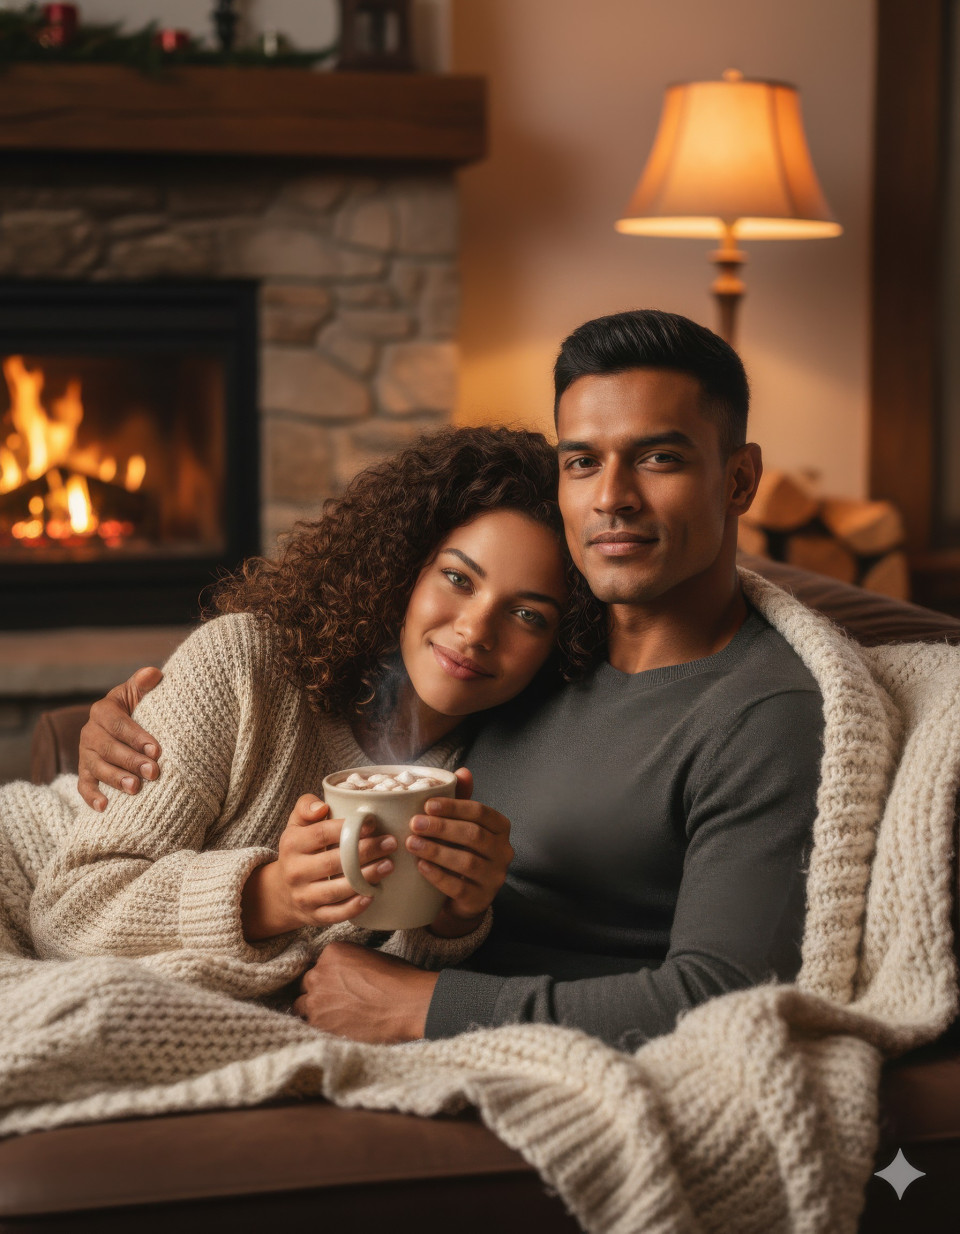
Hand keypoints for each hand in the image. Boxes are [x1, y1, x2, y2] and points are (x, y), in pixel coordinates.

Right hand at [78, 667, 163, 810]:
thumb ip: (145, 683)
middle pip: (108, 748)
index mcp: (103, 710)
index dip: (136, 737)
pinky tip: (105, 807)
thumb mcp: (139, 692)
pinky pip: (84, 785)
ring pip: (97, 767)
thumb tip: (153, 673)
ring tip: (135, 789)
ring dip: (116, 779)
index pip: (118, 724)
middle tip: (154, 772)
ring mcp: (85, 753)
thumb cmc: (138, 707)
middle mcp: (90, 731)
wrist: (124, 723)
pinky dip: (92, 797)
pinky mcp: (85, 771)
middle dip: (131, 761)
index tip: (157, 749)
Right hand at [241, 795, 397, 939]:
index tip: (373, 823)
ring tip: (389, 865)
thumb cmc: (299, 849)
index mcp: (292, 844)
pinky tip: (372, 894)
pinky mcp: (314, 916)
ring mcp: (304, 896)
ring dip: (366, 878)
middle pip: (334, 862)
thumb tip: (322, 807)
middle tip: (390, 843)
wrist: (281, 891)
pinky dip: (355, 907)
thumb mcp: (296, 824)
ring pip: (337, 890)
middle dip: (366, 852)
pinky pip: (336, 914)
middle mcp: (295, 871)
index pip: (322, 834)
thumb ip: (306, 807)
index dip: (349, 828)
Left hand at [293, 940, 438, 1042]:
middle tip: (335, 1001)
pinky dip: (321, 1026)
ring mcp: (316, 999)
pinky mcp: (320, 1022)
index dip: (327, 977)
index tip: (338, 986)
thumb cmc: (398, 979)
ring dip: (315, 1010)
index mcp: (332, 952)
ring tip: (334, 1016)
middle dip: (318, 992)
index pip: (318, 965)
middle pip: (306, 984)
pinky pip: (309, 1024)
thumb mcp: (370, 956)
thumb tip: (343, 974)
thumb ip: (348, 963)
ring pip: (302, 1005)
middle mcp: (319, 972)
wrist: (407, 1004)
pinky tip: (337, 1027)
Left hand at [407, 768, 513, 937]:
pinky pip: (459, 887)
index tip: (427, 804)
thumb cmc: (462, 851)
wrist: (463, 896)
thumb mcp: (462, 825)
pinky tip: (421, 866)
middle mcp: (504, 852)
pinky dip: (438, 875)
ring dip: (436, 851)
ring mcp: (495, 878)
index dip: (454, 807)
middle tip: (414, 823)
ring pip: (467, 862)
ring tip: (411, 843)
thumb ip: (462, 800)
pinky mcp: (480, 900)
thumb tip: (463, 771)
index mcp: (501, 829)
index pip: (481, 813)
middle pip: (474, 835)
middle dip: (442, 828)